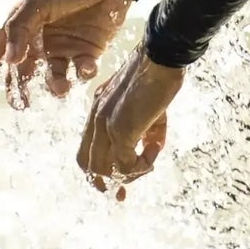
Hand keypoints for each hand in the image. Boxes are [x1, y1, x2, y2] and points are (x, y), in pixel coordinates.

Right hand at [0, 0, 132, 104]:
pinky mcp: (88, 53)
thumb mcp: (37, 2)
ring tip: (61, 87)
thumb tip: (9, 60)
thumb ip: (19, 29)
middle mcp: (39, 43)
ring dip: (55, 86)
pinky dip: (83, 73)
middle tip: (24, 104)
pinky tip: (86, 66)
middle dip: (20, 92)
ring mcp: (63, 49)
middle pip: (22, 74)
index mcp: (21, 28)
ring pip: (53, 78)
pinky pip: (81, 72)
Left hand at [76, 45, 181, 195]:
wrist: (162, 57)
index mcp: (98, 111)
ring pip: (105, 170)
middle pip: (88, 166)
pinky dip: (142, 166)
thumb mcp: (148, 107)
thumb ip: (147, 131)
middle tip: (125, 191)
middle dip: (108, 182)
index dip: (100, 171)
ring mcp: (105, 125)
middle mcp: (96, 119)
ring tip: (149, 163)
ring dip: (129, 174)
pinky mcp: (120, 130)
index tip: (118, 182)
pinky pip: (126, 164)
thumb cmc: (159, 76)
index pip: (87, 151)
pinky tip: (155, 152)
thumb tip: (152, 151)